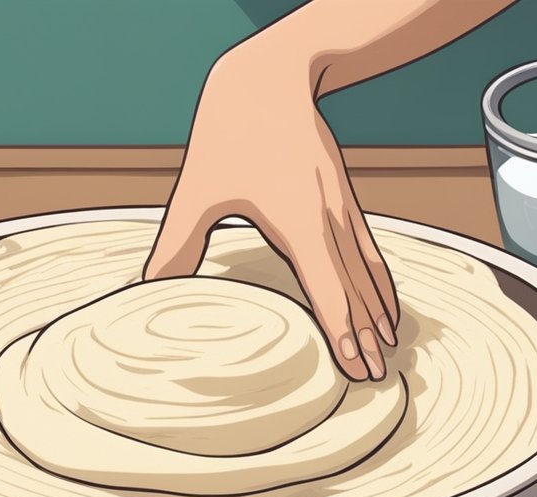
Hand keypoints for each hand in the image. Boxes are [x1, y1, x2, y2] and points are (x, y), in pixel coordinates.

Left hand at [144, 48, 399, 380]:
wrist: (271, 79)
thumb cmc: (230, 132)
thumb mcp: (198, 189)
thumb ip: (177, 243)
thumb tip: (146, 288)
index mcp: (299, 222)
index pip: (329, 289)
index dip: (344, 331)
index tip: (356, 367)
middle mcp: (330, 220)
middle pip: (357, 289)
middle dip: (368, 336)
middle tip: (377, 378)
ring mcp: (343, 211)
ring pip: (370, 272)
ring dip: (380, 314)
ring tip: (389, 352)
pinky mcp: (345, 201)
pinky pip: (371, 252)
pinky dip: (382, 284)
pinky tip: (386, 305)